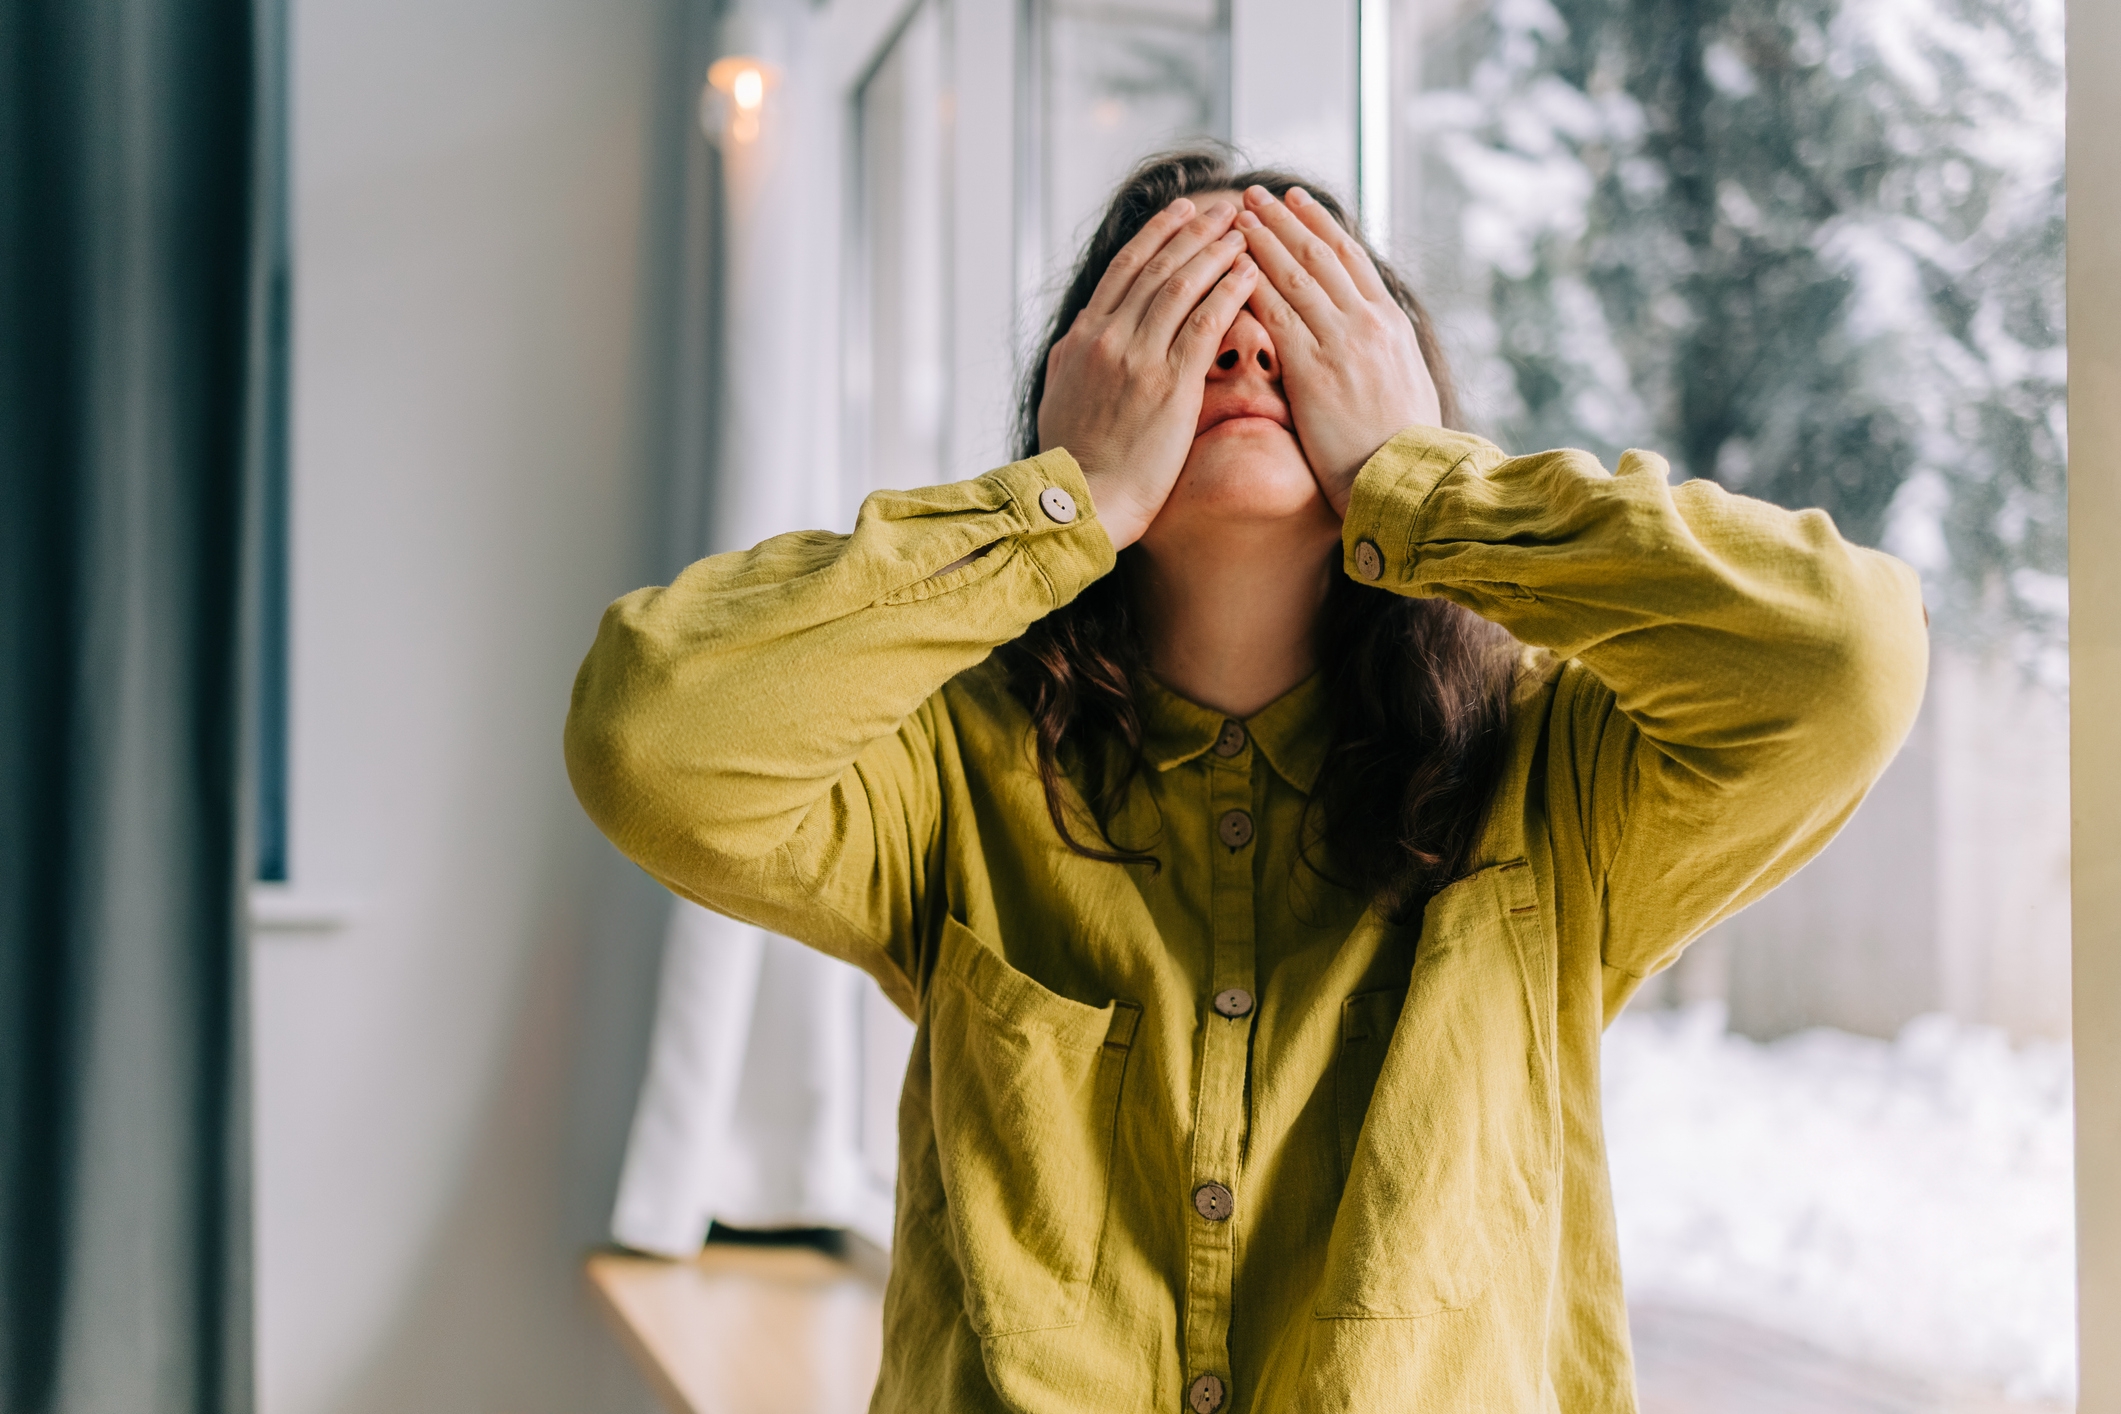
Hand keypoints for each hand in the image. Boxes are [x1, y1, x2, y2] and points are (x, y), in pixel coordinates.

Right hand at [1037, 197, 1259, 548]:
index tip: (1182, 211)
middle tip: (1227, 208)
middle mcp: (1110, 337)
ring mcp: (1139, 358)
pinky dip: (1229, 292)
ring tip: (1245, 230)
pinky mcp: (1170, 385)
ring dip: (1216, 252)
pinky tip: (1251, 273)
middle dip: (1196, 230)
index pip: (1125, 268)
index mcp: (1084, 337)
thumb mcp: (1057, 394)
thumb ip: (1071, 357)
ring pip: (1183, 285)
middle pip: (1158, 266)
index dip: (1157, 233)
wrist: (1082, 500)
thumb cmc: (1072, 458)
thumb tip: (1078, 333)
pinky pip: (1206, 323)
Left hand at [1235, 186, 1440, 514]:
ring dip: (1262, 240)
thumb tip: (1383, 335)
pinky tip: (1229, 268)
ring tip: (1235, 215)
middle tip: (1254, 194)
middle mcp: (1366, 321)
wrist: (1408, 477)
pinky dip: (1252, 285)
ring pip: (1294, 275)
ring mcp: (1340, 341)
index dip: (1318, 222)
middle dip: (1282, 219)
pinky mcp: (1313, 369)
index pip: (1350, 255)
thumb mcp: (1410, 383)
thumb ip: (1389, 350)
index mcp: (1391, 321)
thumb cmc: (1407, 445)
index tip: (1295, 200)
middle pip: (1318, 253)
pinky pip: (1276, 315)